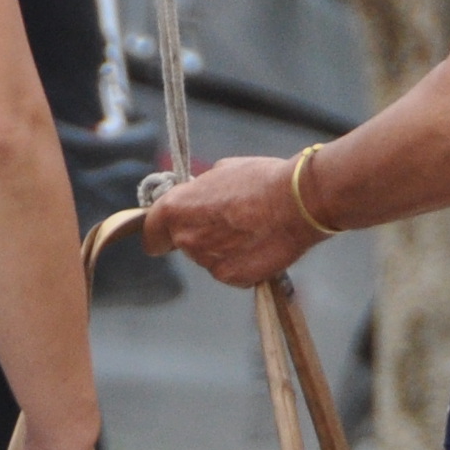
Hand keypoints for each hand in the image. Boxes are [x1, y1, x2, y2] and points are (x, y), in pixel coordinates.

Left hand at [141, 154, 318, 287]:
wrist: (299, 202)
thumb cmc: (261, 180)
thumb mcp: (222, 171)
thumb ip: (202, 190)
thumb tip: (201, 195)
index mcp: (176, 209)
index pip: (151, 232)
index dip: (160, 231)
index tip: (170, 230)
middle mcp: (187, 239)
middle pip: (183, 244)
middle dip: (200, 234)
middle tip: (226, 220)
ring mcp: (209, 262)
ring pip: (209, 258)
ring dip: (222, 248)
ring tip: (251, 229)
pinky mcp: (232, 278)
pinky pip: (231, 270)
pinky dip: (242, 262)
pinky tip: (260, 244)